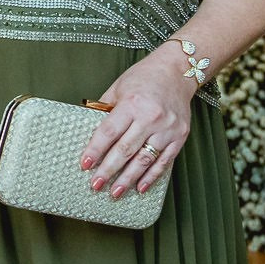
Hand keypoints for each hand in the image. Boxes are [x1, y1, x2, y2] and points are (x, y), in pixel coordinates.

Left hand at [79, 52, 197, 198]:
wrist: (177, 71)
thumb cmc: (144, 78)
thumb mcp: (118, 87)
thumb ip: (104, 109)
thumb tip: (90, 133)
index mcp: (132, 103)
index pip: (109, 131)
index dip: (95, 150)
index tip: (85, 165)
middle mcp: (151, 117)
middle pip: (125, 149)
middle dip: (108, 170)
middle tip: (96, 185)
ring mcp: (167, 129)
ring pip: (144, 160)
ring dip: (128, 178)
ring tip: (115, 192)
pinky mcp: (179, 136)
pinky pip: (164, 161)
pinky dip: (152, 176)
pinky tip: (140, 188)